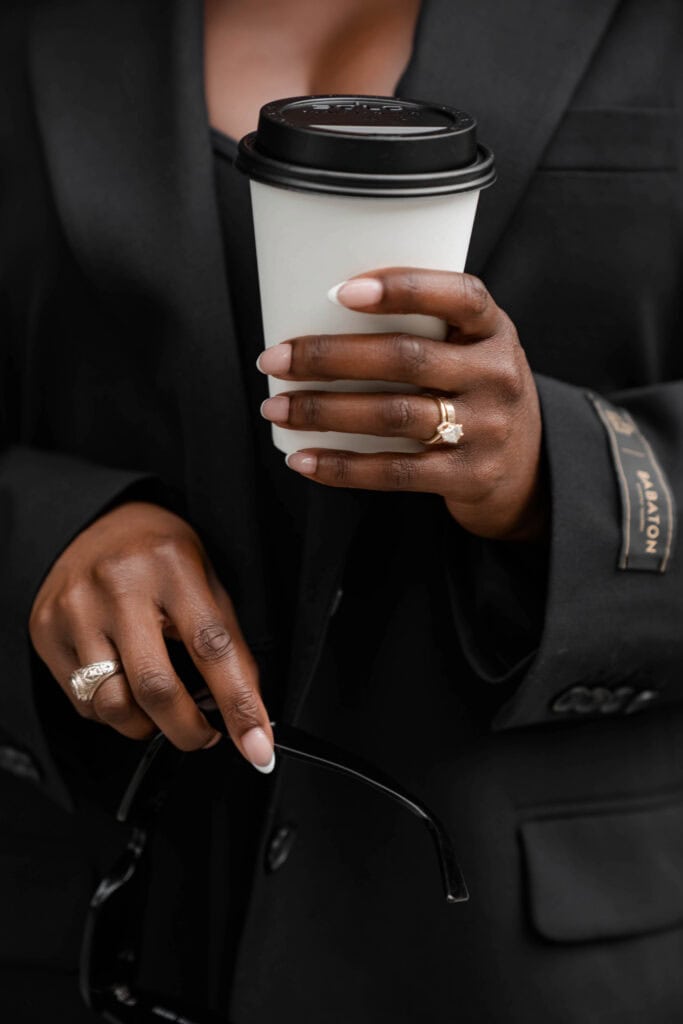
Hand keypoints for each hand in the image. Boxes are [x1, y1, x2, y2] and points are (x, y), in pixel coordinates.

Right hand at [29, 502, 274, 770]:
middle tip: (206, 735)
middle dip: (189, 730)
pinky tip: (124, 684)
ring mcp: (76, 610)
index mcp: (172, 566)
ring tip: (161, 707)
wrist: (92, 522)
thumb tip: (249, 709)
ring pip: (114, 706)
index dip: (239, 704)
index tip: (258, 745)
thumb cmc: (157, 554)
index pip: (213, 647)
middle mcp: (119, 586)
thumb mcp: (205, 578)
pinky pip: (83, 703)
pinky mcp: (47, 632)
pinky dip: (113, 711)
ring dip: (147, 725)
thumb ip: (225, 640)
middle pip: (156, 688)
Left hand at [258, 268, 546, 542]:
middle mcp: (497, 375)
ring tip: (276, 408)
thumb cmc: (476, 393)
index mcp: (494, 330)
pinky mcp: (468, 476)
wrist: (530, 470)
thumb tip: (315, 312)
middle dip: (329, 356)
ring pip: (394, 415)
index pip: (459, 296)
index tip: (340, 291)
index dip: (403, 288)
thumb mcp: (473, 350)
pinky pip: (395, 472)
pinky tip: (303, 460)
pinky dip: (342, 467)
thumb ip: (424, 331)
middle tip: (273, 359)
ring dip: (324, 411)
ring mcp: (486, 429)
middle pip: (406, 358)